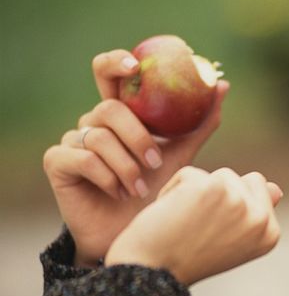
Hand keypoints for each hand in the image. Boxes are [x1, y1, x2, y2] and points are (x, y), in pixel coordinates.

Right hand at [42, 49, 228, 266]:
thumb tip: (223, 84)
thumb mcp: (182, 154)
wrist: (133, 233)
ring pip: (99, 136)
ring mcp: (73, 140)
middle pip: (110, 108)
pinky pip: (83, 158)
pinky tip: (118, 193)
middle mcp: (94, 122)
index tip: (135, 66)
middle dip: (137, 136)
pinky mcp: (58, 162)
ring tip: (139, 188)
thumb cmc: (156, 190)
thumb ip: (200, 122)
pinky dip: (107, 177)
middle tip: (155, 162)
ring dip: (127, 165)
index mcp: (121, 114)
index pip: (109, 72)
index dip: (116, 62)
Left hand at [105, 167, 282, 285]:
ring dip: (196, 193)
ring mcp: (239, 201)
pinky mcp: (212, 188)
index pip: (260, 191)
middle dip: (220, 195)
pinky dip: (173, 191)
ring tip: (185, 224)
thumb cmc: (187, 259)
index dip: (232, 207)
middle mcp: (260, 219)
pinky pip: (190, 173)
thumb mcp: (233, 240)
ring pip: (218, 175)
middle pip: (242, 179)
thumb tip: (275, 189)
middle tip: (201, 229)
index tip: (214, 235)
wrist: (151, 273)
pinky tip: (170, 216)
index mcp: (270, 234)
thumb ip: (257, 213)